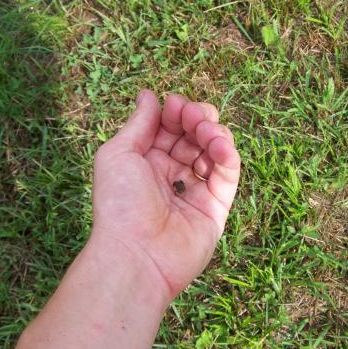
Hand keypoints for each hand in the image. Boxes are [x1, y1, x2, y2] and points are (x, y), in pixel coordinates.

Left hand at [92, 89, 239, 297]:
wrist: (135, 254)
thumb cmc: (119, 203)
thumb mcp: (119, 154)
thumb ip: (139, 123)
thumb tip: (148, 94)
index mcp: (147, 160)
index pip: (170, 126)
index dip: (176, 111)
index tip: (175, 105)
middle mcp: (172, 173)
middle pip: (194, 135)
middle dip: (197, 118)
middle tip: (193, 117)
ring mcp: (195, 189)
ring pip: (214, 150)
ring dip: (214, 133)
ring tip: (206, 133)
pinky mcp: (215, 206)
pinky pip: (228, 175)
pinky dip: (228, 155)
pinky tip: (220, 146)